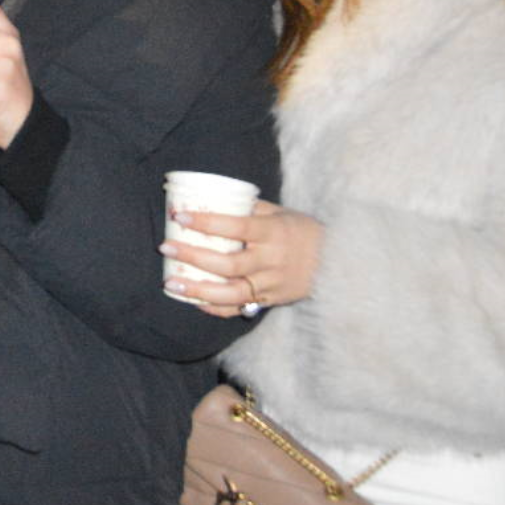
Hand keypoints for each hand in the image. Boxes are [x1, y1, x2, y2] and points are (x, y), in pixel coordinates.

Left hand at [159, 201, 324, 318]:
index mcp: (273, 232)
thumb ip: (250, 208)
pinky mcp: (272, 301)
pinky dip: (217, 308)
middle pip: (228, 263)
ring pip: (232, 292)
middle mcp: (272, 260)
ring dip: (199, 290)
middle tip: (166, 248)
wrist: (339, 262)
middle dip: (193, 257)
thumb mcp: (281, 213)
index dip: (206, 223)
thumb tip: (211, 196)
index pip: (236, 226)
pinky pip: (241, 308)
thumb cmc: (303, 231)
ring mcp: (272, 283)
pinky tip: (195, 302)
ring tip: (171, 285)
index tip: (180, 217)